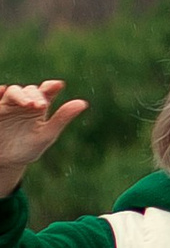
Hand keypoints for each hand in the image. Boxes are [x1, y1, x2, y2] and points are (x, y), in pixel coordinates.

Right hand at [0, 80, 87, 196]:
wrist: (7, 161)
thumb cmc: (29, 148)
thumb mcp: (46, 135)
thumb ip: (62, 118)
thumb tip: (83, 103)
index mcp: (40, 107)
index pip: (47, 91)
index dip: (52, 86)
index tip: (58, 85)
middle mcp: (24, 103)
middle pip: (31, 90)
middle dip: (36, 95)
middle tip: (41, 105)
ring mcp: (8, 106)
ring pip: (13, 92)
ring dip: (21, 95)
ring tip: (29, 104)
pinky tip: (2, 91)